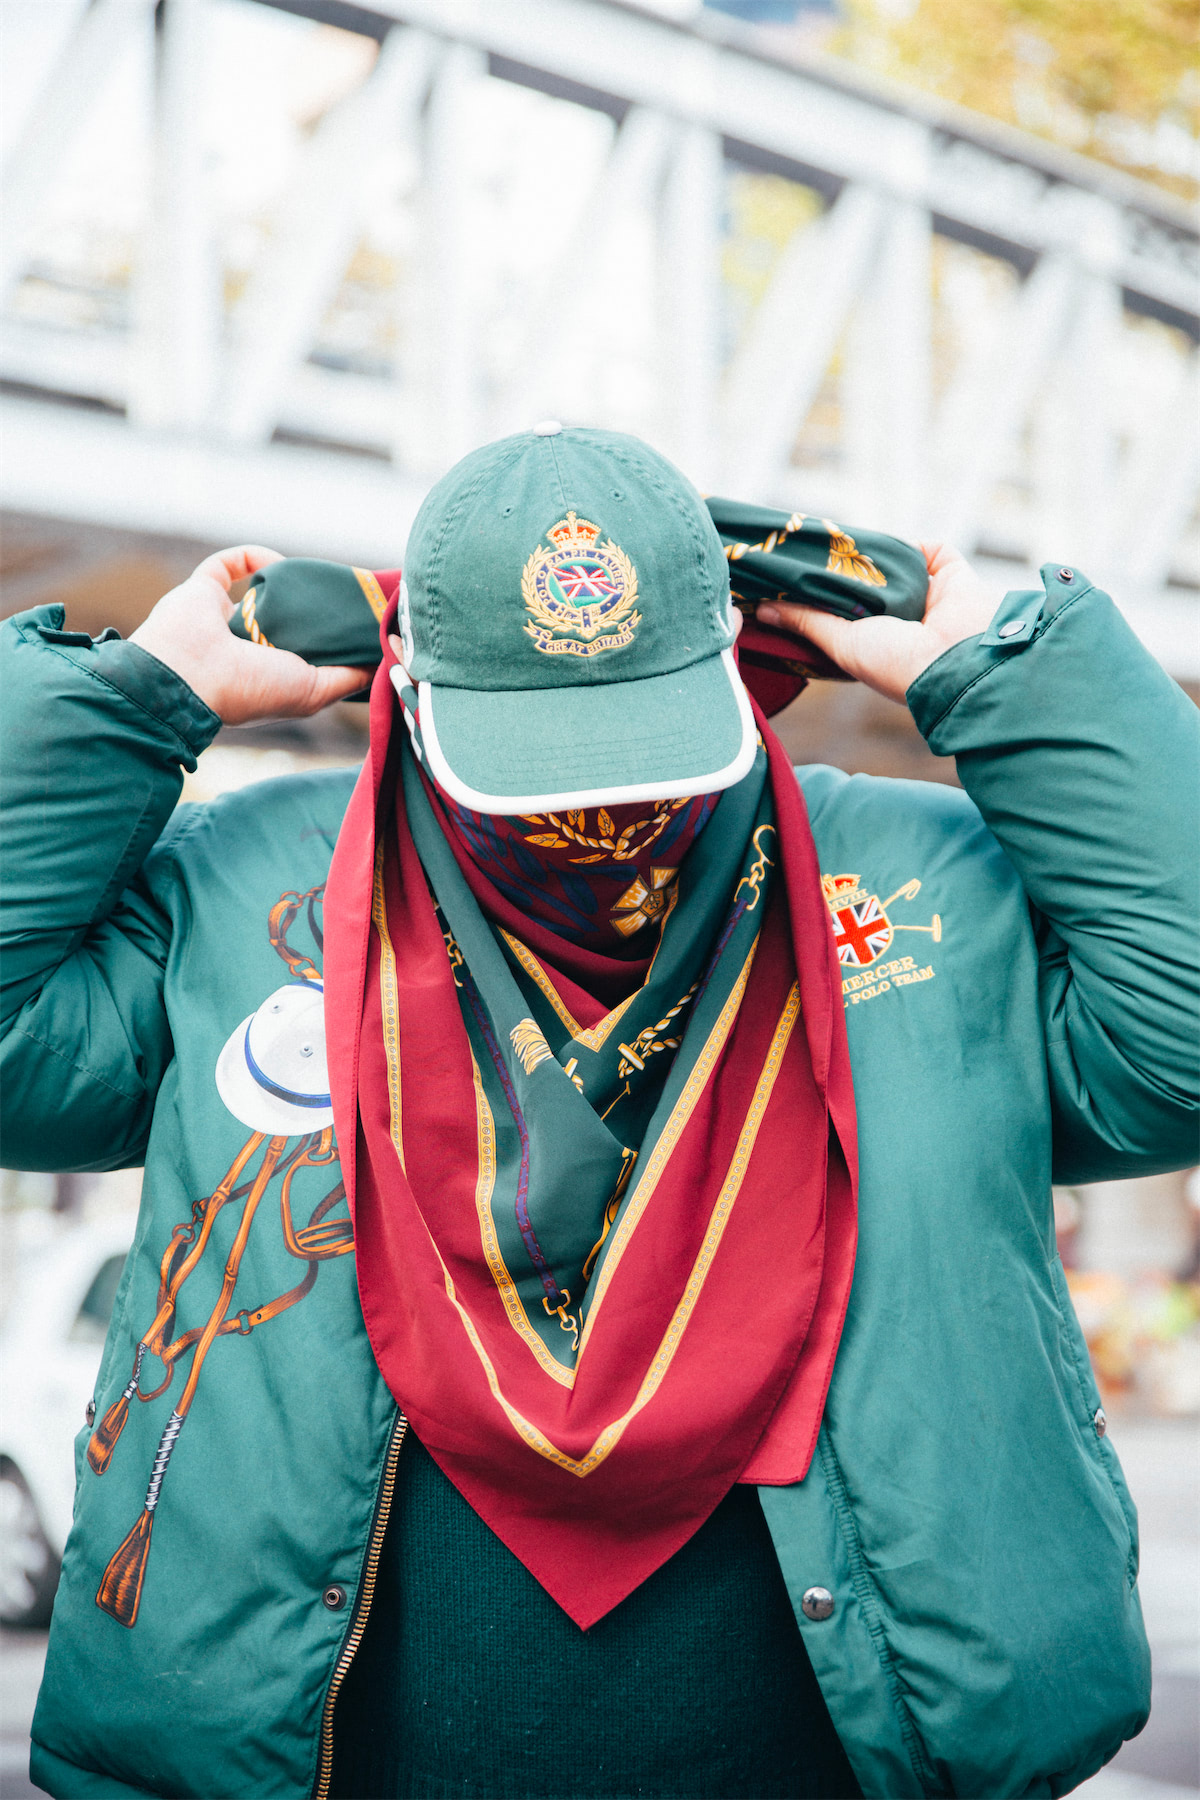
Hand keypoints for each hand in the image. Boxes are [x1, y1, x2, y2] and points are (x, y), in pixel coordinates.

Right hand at [130, 546, 369, 725]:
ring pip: (259, 592)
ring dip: (286, 582)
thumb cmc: (251, 691)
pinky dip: (252, 557)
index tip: (358, 622)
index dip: (328, 638)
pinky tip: (281, 562)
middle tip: (345, 591)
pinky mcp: (201, 591)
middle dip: (312, 606)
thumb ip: (346, 678)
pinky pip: (226, 565)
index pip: (303, 652)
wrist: (188, 675)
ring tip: (319, 574)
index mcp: (268, 675)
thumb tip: (381, 659)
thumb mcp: (313, 692)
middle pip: (285, 619)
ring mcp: (223, 619)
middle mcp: (246, 648)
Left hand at [755, 541, 995, 704]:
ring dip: (869, 553)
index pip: (842, 609)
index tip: (790, 574)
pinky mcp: (951, 574)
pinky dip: (907, 544)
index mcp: (875, 642)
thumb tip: (761, 610)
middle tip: (810, 548)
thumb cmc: (898, 664)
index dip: (818, 593)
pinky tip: (878, 539)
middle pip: (865, 583)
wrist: (959, 658)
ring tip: (834, 537)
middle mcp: (901, 620)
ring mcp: (926, 596)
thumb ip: (807, 622)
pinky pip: (927, 550)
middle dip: (842, 568)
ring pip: (892, 565)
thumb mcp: (841, 644)